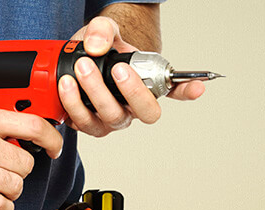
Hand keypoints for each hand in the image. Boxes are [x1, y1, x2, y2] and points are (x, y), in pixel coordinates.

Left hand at [59, 17, 203, 136]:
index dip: (188, 92)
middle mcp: (133, 107)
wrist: (78, 60)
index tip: (198, 86)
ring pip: (111, 118)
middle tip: (116, 69)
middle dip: (131, 92)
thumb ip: (103, 31)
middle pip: (144, 112)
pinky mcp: (88, 124)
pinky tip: (66, 86)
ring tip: (80, 69)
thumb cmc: (100, 50)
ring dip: (95, 95)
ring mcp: (111, 118)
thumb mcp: (104, 31)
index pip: (174, 90)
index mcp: (147, 85)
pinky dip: (72, 105)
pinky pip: (83, 122)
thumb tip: (96, 45)